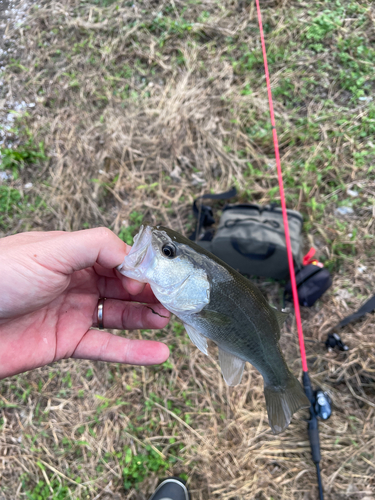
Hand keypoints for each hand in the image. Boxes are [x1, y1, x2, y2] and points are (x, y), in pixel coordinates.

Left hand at [0, 228, 169, 378]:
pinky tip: (158, 353)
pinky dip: (134, 352)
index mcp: (74, 255)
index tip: (158, 279)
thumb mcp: (51, 249)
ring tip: (168, 320)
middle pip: (124, 287)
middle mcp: (77, 281)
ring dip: (147, 318)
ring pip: (120, 316)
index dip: (141, 268)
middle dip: (151, 292)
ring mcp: (74, 312)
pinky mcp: (67, 343)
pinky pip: (107, 348)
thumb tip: (134, 257)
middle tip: (174, 301)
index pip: (119, 258)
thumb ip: (96, 245)